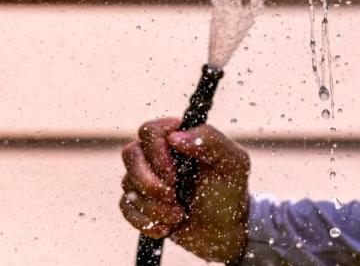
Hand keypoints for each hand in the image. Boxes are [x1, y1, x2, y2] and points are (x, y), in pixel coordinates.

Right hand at [120, 117, 250, 262]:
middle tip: (173, 196)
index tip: (176, 172)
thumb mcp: (233, 163)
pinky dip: (146, 220)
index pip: (150, 130)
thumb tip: (174, 136)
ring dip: (154, 205)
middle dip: (150, 181)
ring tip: (179, 214)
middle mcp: (159, 154)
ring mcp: (146, 177)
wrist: (223, 230)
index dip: (157, 152)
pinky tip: (167, 226)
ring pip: (127, 183)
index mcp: (181, 139)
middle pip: (130, 153)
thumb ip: (211, 141)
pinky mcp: (139, 200)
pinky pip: (125, 206)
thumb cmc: (230, 192)